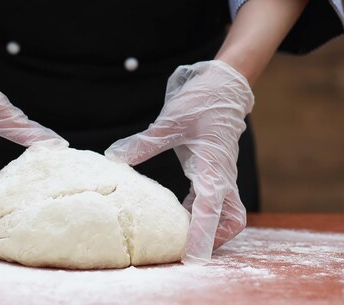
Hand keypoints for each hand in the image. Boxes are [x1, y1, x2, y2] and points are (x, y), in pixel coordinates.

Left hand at [105, 60, 253, 263]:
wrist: (223, 86)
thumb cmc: (201, 102)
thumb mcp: (169, 122)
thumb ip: (143, 143)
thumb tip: (113, 157)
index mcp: (214, 167)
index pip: (210, 209)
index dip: (201, 235)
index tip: (192, 257)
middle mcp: (221, 176)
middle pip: (230, 220)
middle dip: (215, 239)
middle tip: (188, 253)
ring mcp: (220, 174)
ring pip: (225, 212)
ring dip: (209, 228)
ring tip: (180, 240)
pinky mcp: (213, 170)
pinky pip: (211, 199)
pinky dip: (199, 212)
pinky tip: (177, 214)